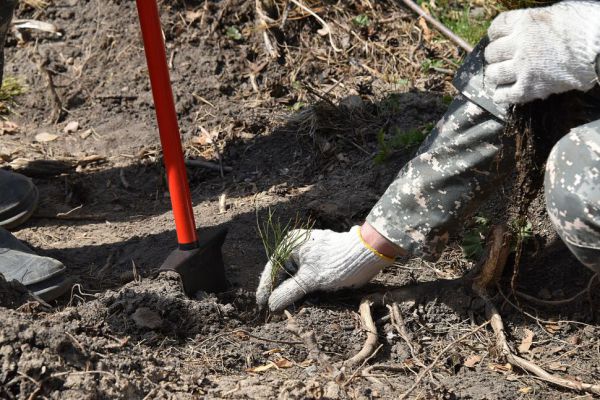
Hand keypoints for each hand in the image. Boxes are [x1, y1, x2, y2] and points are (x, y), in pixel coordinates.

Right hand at [255, 226, 394, 311]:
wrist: (367, 253)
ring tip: (284, 306)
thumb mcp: (310, 280)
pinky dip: (301, 285)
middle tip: (271, 309)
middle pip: (282, 271)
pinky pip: (305, 272)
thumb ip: (288, 292)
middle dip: (278, 290)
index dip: (266, 288)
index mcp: (291, 244)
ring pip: (294, 273)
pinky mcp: (320, 257)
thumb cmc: (337, 264)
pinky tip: (300, 297)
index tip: (261, 305)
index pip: (272, 269)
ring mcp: (310, 250)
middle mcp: (298, 244)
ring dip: (290, 289)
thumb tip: (271, 306)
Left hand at [484, 0, 599, 103]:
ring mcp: (523, 68)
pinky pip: (505, 95)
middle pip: (492, 52)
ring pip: (494, 74)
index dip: (496, 34)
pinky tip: (502, 94)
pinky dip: (501, 95)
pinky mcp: (530, 88)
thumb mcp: (559, 11)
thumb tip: (530, 26)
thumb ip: (537, 21)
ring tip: (501, 76)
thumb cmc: (587, 26)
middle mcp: (519, 44)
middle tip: (501, 59)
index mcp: (525, 22)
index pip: (497, 27)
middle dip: (495, 55)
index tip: (498, 38)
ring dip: (495, 75)